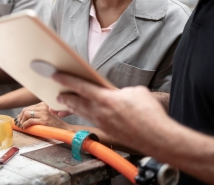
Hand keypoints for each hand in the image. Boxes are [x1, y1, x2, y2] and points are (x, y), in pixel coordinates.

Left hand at [15, 102, 70, 129]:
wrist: (64, 129)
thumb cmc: (54, 123)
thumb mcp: (46, 113)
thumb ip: (37, 112)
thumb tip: (23, 115)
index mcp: (43, 104)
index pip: (29, 107)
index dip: (21, 114)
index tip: (19, 119)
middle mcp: (43, 107)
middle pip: (26, 110)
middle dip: (20, 117)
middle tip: (18, 123)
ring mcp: (44, 114)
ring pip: (26, 114)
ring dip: (21, 121)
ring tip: (21, 126)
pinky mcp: (44, 121)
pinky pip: (30, 121)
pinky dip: (25, 124)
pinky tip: (24, 127)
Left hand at [53, 72, 171, 151]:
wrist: (157, 137)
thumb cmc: (149, 113)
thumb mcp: (136, 91)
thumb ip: (120, 91)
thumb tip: (117, 94)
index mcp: (105, 98)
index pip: (80, 86)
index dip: (66, 80)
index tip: (55, 76)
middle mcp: (100, 111)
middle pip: (76, 102)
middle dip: (65, 98)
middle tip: (56, 94)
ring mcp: (103, 122)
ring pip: (82, 113)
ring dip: (72, 108)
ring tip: (63, 105)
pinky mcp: (108, 130)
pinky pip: (91, 120)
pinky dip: (84, 116)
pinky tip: (85, 114)